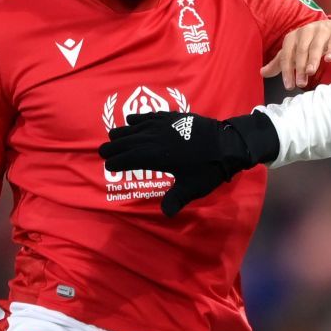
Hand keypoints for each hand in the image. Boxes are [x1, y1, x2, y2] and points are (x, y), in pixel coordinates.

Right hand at [100, 110, 279, 216]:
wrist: (227, 144)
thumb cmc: (208, 169)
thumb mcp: (192, 187)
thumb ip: (176, 199)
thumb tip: (166, 214)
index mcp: (157, 156)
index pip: (130, 159)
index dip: (118, 162)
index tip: (108, 165)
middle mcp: (155, 139)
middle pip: (129, 142)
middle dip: (115, 147)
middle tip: (103, 151)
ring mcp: (164, 126)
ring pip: (137, 127)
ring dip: (123, 132)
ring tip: (113, 135)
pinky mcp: (173, 117)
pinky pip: (151, 116)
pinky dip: (139, 118)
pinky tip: (132, 119)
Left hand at [263, 17, 330, 90]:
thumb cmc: (311, 42)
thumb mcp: (294, 51)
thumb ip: (281, 62)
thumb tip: (262, 73)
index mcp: (293, 37)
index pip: (287, 54)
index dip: (287, 70)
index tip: (288, 85)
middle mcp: (306, 32)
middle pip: (301, 51)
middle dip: (299, 67)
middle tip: (300, 83)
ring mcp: (322, 31)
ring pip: (316, 46)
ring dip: (312, 60)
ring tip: (310, 72)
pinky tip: (329, 59)